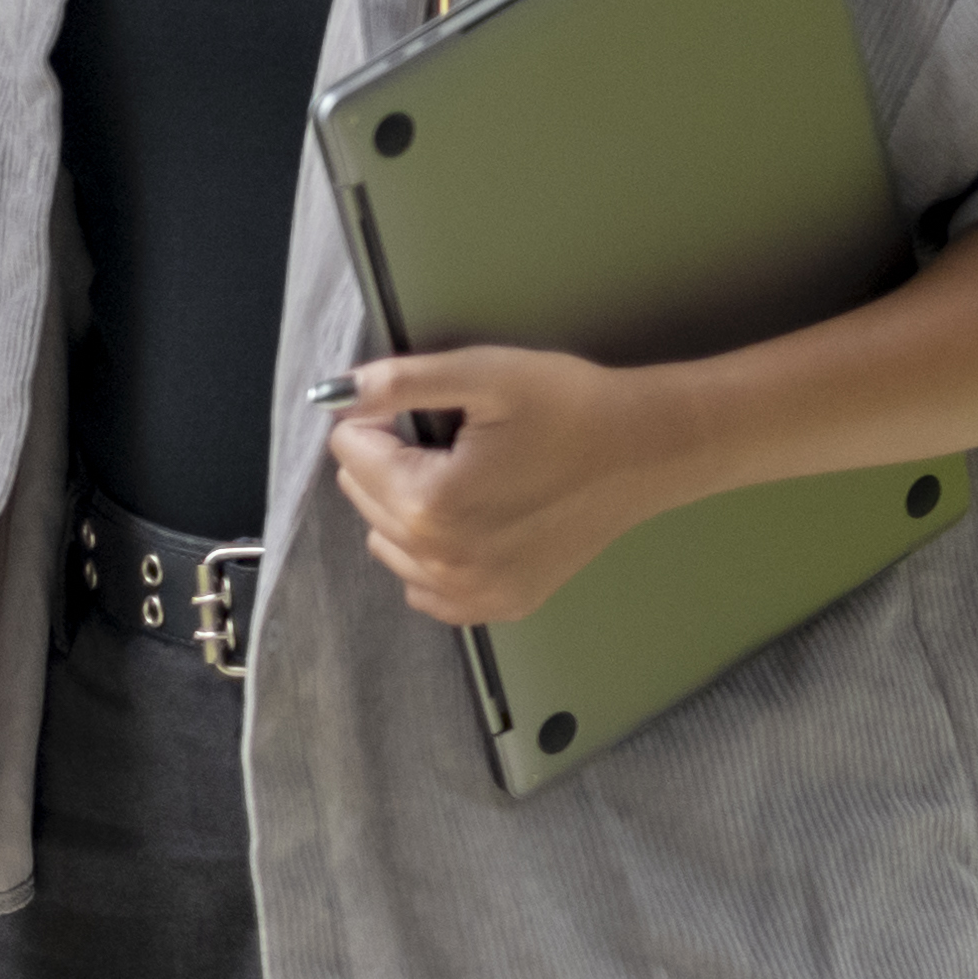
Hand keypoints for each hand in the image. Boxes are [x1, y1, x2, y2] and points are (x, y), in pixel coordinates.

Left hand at [316, 338, 706, 630]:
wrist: (645, 451)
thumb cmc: (569, 406)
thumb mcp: (484, 374)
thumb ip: (399, 383)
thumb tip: (332, 395)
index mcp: (430, 504)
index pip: (349, 450)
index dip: (384, 419)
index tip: (438, 414)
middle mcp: (443, 562)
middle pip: (362, 497)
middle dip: (392, 463)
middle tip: (458, 443)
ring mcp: (472, 593)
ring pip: (387, 542)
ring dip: (407, 507)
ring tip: (471, 478)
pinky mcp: (500, 605)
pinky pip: (425, 586)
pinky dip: (431, 554)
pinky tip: (475, 520)